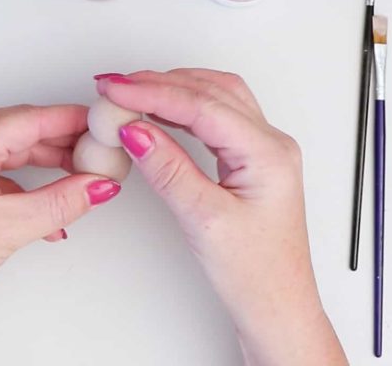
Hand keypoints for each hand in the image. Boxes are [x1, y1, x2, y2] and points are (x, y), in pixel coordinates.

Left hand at [0, 104, 120, 342]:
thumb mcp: (8, 229)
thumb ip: (61, 203)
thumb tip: (100, 186)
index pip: (31, 119)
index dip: (72, 120)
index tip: (104, 126)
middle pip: (23, 128)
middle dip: (64, 142)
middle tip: (100, 156)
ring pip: (12, 146)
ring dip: (47, 162)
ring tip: (81, 181)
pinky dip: (26, 180)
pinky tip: (48, 205)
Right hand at [98, 69, 346, 365]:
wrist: (276, 309)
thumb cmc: (256, 275)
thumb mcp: (204, 220)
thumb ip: (168, 169)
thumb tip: (136, 130)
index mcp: (268, 154)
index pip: (202, 106)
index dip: (153, 92)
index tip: (115, 89)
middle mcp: (270, 144)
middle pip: (210, 91)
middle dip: (159, 82)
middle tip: (115, 87)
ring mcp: (262, 151)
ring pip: (215, 98)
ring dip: (172, 89)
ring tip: (131, 93)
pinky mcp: (250, 161)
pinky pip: (216, 117)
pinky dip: (183, 108)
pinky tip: (158, 113)